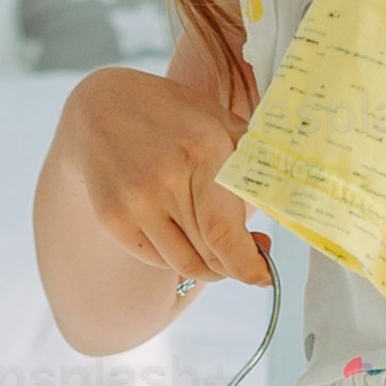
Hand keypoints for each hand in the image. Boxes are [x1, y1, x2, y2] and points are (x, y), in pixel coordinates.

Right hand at [51, 60, 275, 290]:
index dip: (248, 265)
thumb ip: (254, 165)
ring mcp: (135, 203)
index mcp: (202, 152)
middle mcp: (165, 180)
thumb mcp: (220, 124)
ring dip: (210, 267)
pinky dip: (179, 257)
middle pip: (210, 255)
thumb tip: (283, 214)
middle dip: (236, 265)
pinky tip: (185, 234)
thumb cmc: (173, 117)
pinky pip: (158, 259)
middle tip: (250, 255)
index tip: (263, 274)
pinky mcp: (113, 220)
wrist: (101, 110)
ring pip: (185, 264)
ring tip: (219, 248)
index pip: (226, 233)